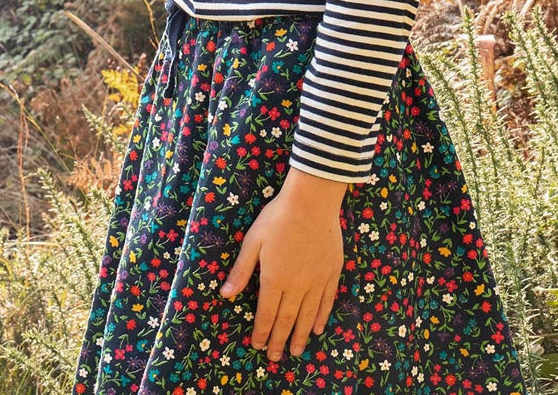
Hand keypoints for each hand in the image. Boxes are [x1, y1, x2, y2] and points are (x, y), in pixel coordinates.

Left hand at [219, 172, 346, 360]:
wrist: (312, 201)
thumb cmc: (278, 217)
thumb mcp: (253, 241)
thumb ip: (241, 270)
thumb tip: (225, 294)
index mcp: (275, 278)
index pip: (267, 314)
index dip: (262, 332)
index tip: (257, 345)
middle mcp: (297, 285)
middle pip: (287, 320)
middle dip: (279, 340)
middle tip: (275, 357)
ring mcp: (317, 280)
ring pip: (308, 316)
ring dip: (300, 335)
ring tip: (296, 351)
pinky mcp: (332, 272)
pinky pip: (327, 301)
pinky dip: (321, 317)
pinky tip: (317, 328)